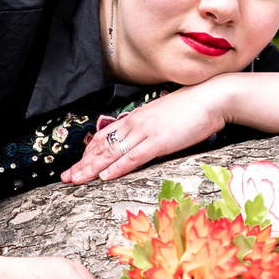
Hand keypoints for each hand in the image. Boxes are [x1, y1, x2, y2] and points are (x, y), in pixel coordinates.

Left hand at [59, 80, 232, 184]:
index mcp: (136, 118)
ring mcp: (145, 132)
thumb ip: (152, 130)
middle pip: (102, 146)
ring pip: (111, 153)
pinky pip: (132, 157)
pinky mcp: (158, 141)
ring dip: (91, 168)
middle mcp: (135, 124)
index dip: (89, 152)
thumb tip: (145, 144)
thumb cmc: (193, 109)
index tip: (77, 164)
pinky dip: (116, 168)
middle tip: (65, 177)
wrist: (212, 98)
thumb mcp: (166, 119)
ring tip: (76, 180)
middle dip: (82, 163)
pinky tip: (104, 177)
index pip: (106, 137)